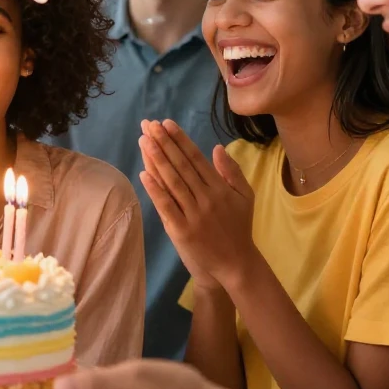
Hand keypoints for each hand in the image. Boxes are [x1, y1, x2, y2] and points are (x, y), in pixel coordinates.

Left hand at [138, 119, 257, 290]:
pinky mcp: (181, 230)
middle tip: (149, 125)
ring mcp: (193, 214)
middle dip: (164, 143)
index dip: (180, 140)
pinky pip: (166, 206)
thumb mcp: (245, 197)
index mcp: (220, 188)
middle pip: (181, 166)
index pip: (196, 158)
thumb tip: (217, 148)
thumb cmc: (239, 228)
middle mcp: (206, 198)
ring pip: (172, 182)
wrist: (236, 264)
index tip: (166, 124)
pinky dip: (155, 190)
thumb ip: (232, 172)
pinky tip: (144, 173)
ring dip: (156, 160)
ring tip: (144, 141)